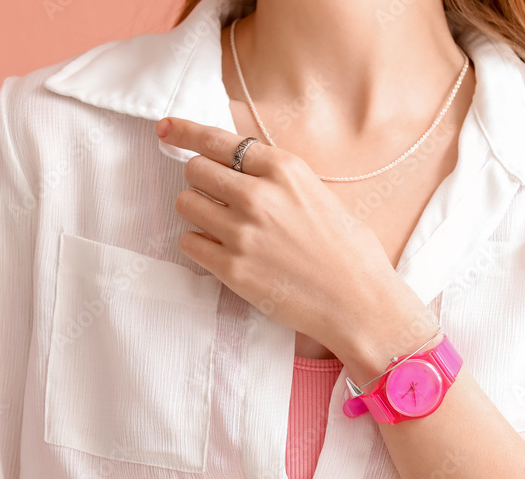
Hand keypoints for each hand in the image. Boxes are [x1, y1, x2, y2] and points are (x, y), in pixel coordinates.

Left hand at [155, 116, 426, 363]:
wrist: (359, 303)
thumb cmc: (349, 251)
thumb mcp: (319, 194)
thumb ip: (278, 179)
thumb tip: (239, 170)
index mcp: (285, 170)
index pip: (218, 140)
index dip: (185, 131)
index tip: (165, 129)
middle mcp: (259, 195)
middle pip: (195, 170)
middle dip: (200, 180)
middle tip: (215, 196)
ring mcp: (242, 233)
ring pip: (186, 204)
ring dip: (197, 211)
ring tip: (221, 226)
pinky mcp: (232, 269)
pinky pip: (189, 242)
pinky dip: (199, 244)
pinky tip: (222, 251)